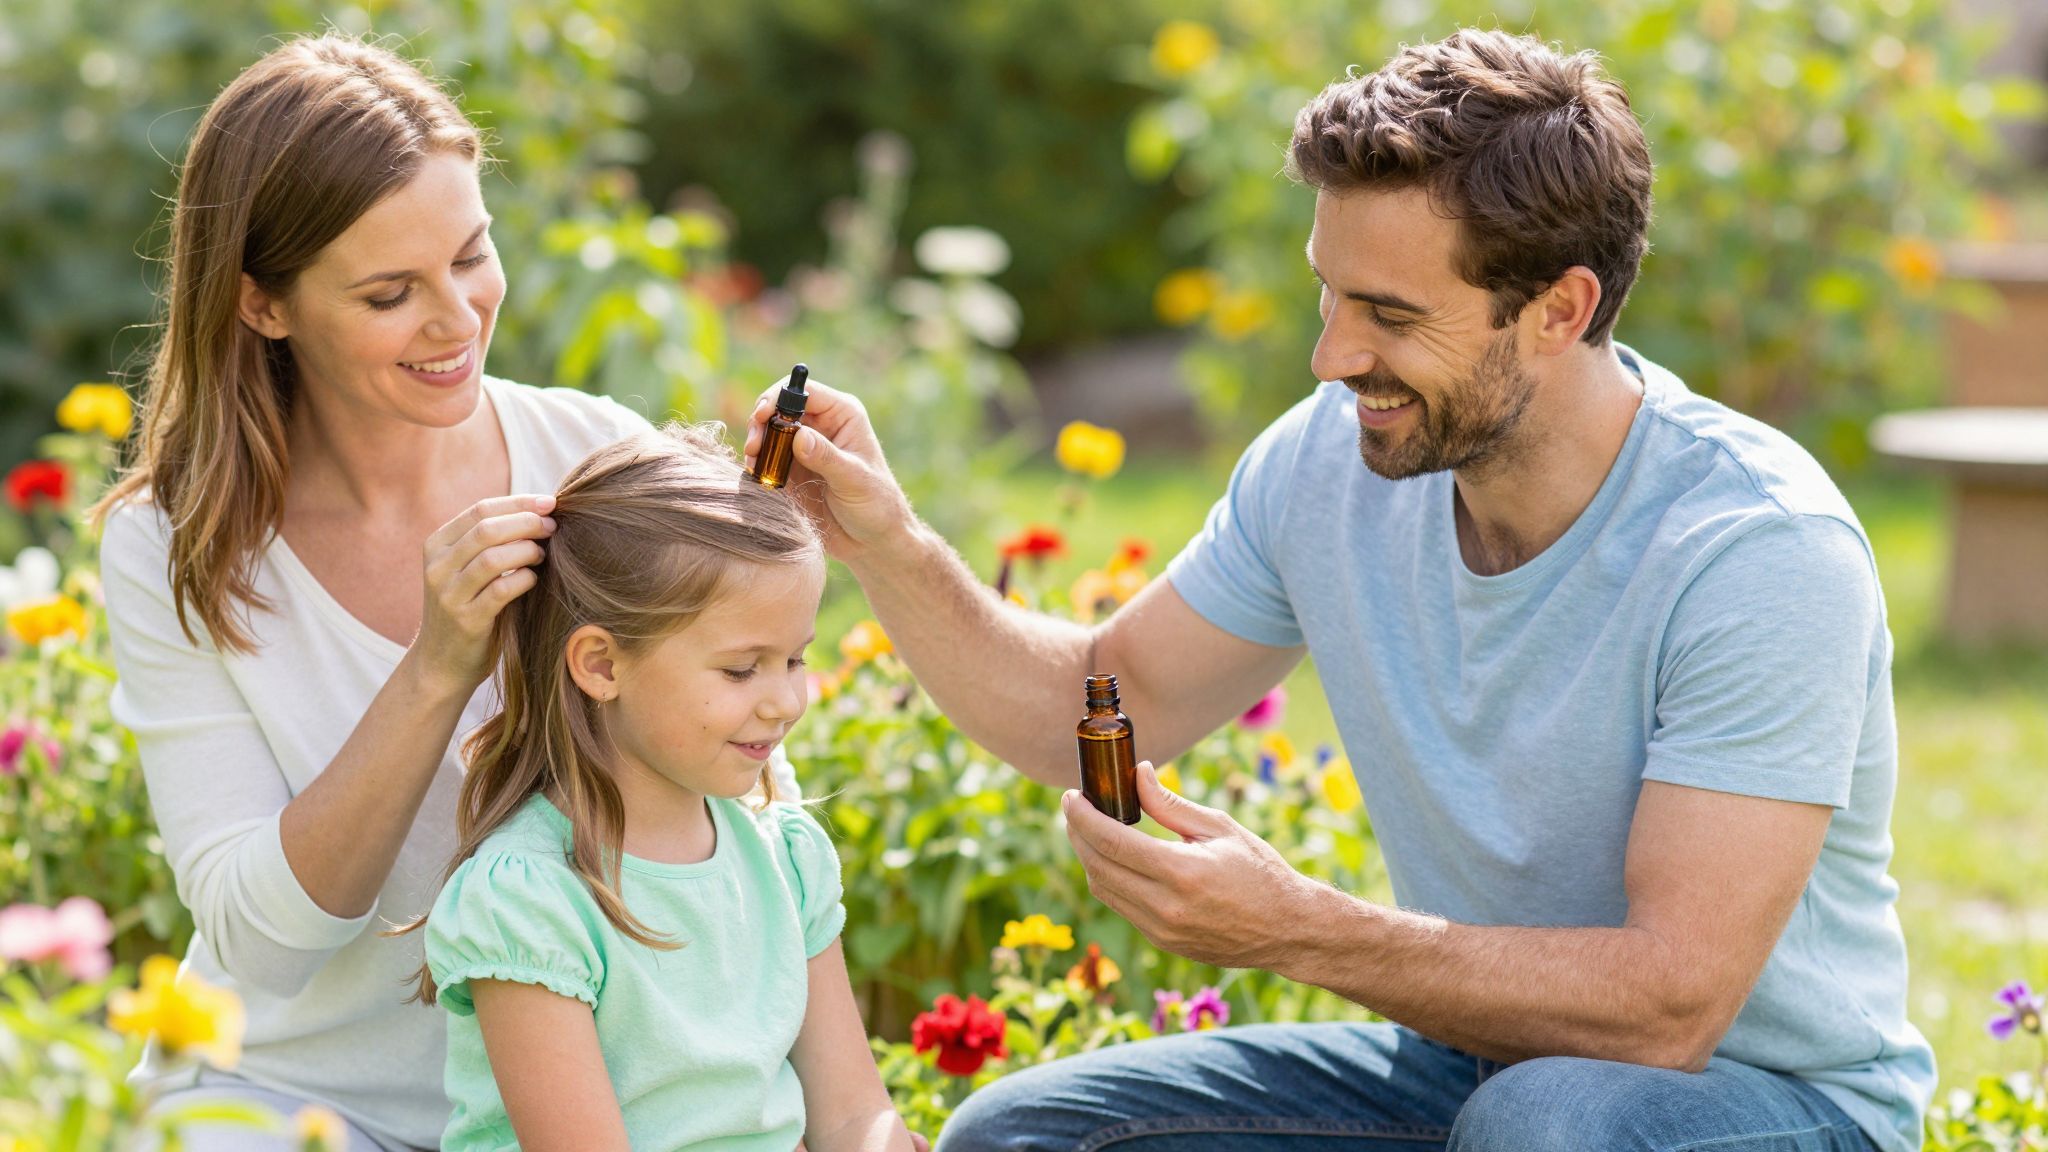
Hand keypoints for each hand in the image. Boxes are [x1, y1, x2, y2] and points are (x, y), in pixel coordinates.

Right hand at [411, 493, 556, 696]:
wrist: (441, 663)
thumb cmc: (467, 607)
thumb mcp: (466, 569)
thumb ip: (490, 542)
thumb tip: (541, 511)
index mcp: (437, 545)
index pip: (480, 509)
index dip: (519, 502)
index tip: (550, 502)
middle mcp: (437, 567)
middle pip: (487, 529)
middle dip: (527, 522)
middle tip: (553, 527)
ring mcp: (448, 594)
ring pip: (492, 557)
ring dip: (527, 550)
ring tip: (543, 554)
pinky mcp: (465, 621)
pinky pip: (501, 591)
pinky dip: (524, 579)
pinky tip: (534, 580)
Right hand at [742, 375, 914, 563]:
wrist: (873, 541)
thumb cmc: (877, 506)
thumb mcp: (854, 480)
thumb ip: (827, 457)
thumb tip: (798, 435)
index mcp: (842, 415)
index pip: (804, 391)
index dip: (778, 398)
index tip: (761, 416)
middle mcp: (822, 425)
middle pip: (779, 408)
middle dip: (761, 423)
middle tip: (753, 448)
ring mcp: (804, 447)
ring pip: (769, 433)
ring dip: (756, 445)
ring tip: (754, 466)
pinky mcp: (792, 469)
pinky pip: (767, 458)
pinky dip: (758, 465)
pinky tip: (758, 479)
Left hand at [1061, 762, 1313, 969]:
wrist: (1288, 929)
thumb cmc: (1260, 870)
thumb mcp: (1219, 827)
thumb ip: (1170, 804)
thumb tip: (1136, 773)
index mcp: (1181, 873)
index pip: (1110, 841)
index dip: (1082, 816)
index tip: (1071, 795)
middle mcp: (1165, 907)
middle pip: (1097, 866)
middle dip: (1077, 834)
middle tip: (1075, 808)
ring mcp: (1161, 930)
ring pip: (1103, 890)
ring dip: (1088, 858)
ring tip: (1090, 829)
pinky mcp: (1162, 942)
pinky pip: (1121, 907)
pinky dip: (1109, 879)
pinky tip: (1114, 858)